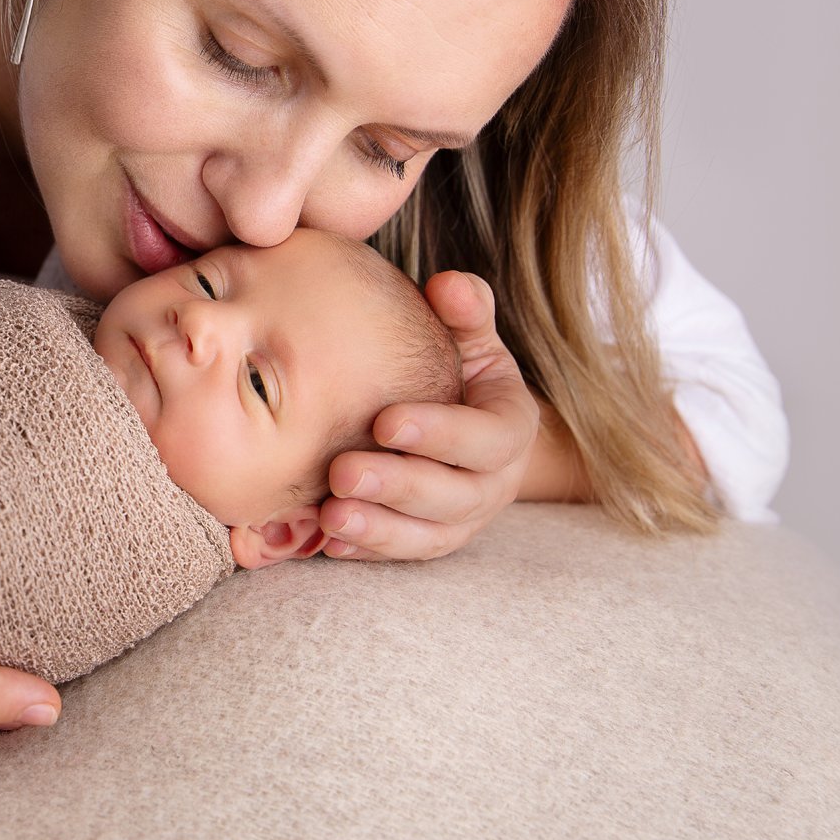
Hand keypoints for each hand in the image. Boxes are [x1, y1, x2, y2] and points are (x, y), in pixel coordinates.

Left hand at [319, 271, 541, 560]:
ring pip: (428, 536)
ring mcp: (464, 518)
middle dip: (398, 485)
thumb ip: (464, 310)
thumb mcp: (471, 337)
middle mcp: (493, 481)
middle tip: (342, 472)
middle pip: (455, 495)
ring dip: (379, 529)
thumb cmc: (460, 370)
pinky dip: (369, 550)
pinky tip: (329, 541)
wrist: (467, 426)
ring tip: (331, 515)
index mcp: (510, 426)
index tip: (384, 421)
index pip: (488, 438)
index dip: (441, 433)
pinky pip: (403, 554)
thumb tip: (447, 284)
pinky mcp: (431, 540)